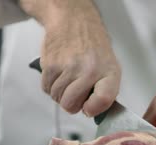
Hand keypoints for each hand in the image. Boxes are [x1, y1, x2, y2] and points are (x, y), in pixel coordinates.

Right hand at [20, 0, 120, 116]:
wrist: (73, 21)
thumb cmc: (93, 47)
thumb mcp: (109, 66)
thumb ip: (104, 91)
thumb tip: (92, 112)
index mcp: (108, 72)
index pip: (103, 99)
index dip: (93, 109)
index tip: (88, 108)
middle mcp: (88, 70)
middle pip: (71, 105)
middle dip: (71, 104)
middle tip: (75, 94)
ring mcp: (68, 67)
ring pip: (57, 98)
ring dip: (60, 94)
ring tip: (68, 80)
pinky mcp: (50, 64)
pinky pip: (46, 88)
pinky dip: (50, 86)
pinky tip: (59, 75)